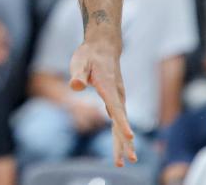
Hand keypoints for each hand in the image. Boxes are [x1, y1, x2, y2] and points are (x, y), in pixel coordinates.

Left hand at [69, 39, 136, 165]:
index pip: (116, 108)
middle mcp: (117, 94)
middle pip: (122, 121)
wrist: (103, 46)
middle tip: (130, 160)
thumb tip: (75, 85)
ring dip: (124, 142)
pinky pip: (119, 120)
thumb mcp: (79, 61)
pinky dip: (121, 133)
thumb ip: (78, 74)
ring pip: (122, 123)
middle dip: (125, 142)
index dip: (122, 123)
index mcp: (108, 87)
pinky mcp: (115, 100)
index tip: (130, 136)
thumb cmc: (89, 54)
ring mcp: (118, 98)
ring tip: (127, 160)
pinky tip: (121, 144)